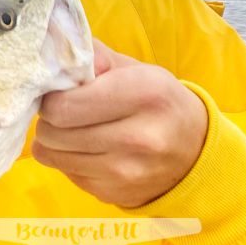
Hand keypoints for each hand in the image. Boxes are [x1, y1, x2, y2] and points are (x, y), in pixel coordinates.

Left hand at [32, 41, 208, 207]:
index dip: (51, 97)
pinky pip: (65, 174)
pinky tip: (89, 151)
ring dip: (54, 142)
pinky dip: (68, 161)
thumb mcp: (134, 69)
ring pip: (52, 155)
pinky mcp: (115, 194)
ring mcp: (127, 172)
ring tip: (75, 130)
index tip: (59, 93)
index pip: (62, 104)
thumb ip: (92, 56)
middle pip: (52, 132)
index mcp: (144, 94)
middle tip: (65, 112)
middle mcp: (139, 137)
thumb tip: (54, 49)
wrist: (196, 152)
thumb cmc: (155, 102)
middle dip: (50, 120)